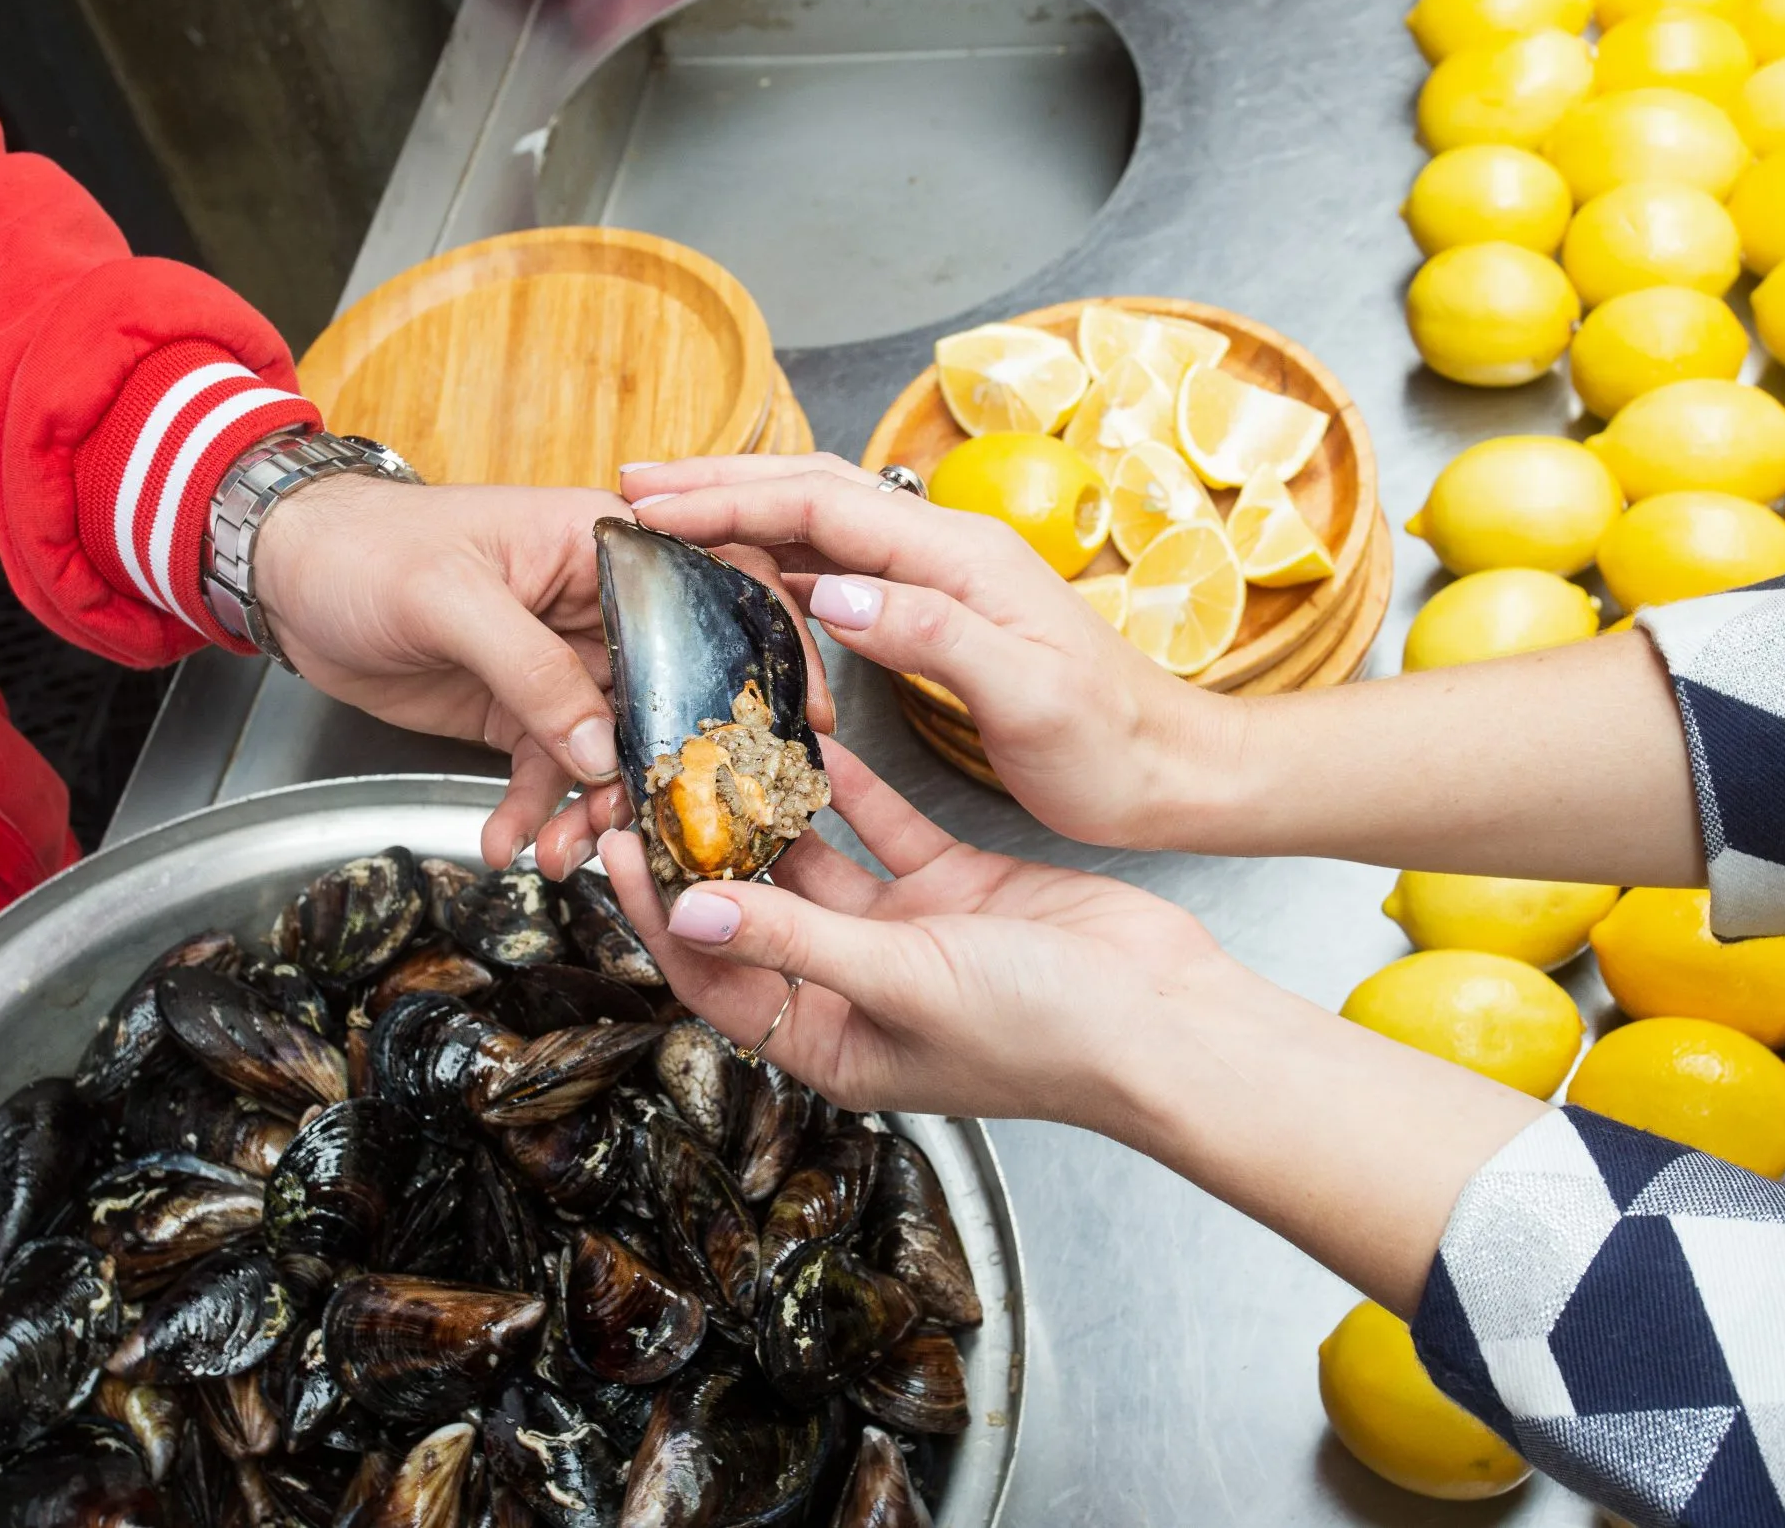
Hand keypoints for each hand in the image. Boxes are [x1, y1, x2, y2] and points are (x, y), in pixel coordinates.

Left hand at [253, 475, 829, 875]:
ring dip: (594, 810)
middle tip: (653, 830)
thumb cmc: (367, 549)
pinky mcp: (523, 712)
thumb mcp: (451, 600)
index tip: (798, 721)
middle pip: (670, 693)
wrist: (288, 576)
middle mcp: (602, 608)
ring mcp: (564, 665)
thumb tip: (601, 750)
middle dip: (665, 770)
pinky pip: (553, 774)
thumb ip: (533, 673)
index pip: (716, 589)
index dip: (768, 651)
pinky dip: (536, 816)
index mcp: (607, 547)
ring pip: (613, 749)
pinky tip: (508, 844)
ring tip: (561, 855)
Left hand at [595, 737, 1216, 1127]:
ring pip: (817, 866)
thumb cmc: (1046, 1033)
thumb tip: (689, 913)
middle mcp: (858, 991)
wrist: (1169, 1019)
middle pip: (755, 913)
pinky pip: (884, 833)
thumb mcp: (902, 981)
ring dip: (773, 813)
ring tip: (720, 747)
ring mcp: (908, 937)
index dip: (661, 912)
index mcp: (831, 1044)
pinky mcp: (955, 890)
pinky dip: (852, 792)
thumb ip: (793, 940)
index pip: (715, 973)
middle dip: (706, 852)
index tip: (616, 842)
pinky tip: (815, 741)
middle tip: (656, 778)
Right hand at [619, 454, 1223, 850]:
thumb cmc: (1111, 745)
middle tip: (633, 488)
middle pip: (813, 493)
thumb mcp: (1026, 697)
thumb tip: (833, 592)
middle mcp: (950, 551)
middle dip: (720, 483)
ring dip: (744, 512)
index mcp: (961, 558)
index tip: (652, 501)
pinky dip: (782, 556)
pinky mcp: (944, 612)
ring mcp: (946, 577)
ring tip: (669, 517)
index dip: (730, 498)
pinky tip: (748, 575)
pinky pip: (845, 566)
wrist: (1173, 769)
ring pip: (823, 523)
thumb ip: (932, 638)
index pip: (821, 506)